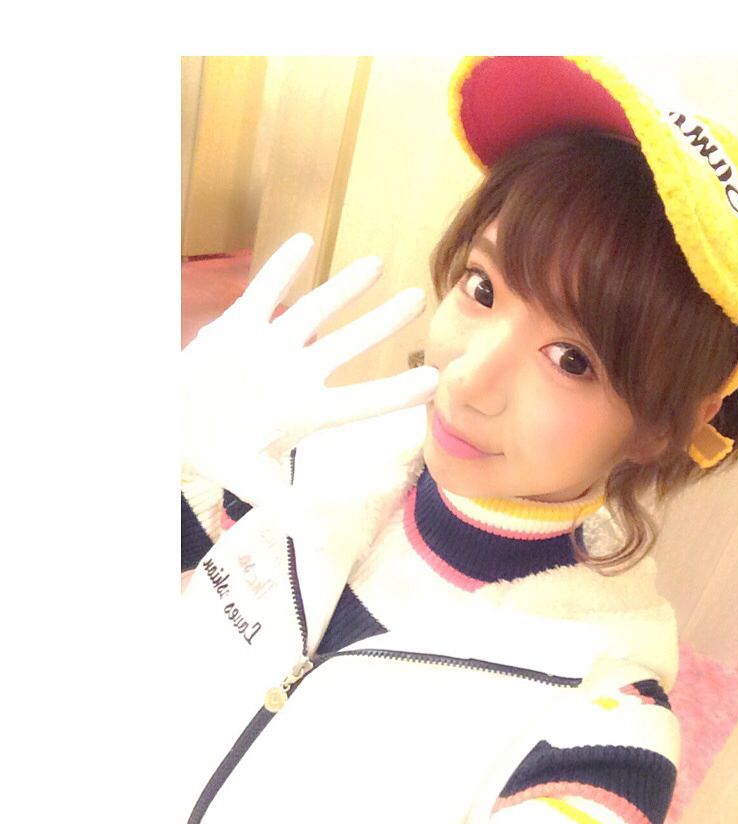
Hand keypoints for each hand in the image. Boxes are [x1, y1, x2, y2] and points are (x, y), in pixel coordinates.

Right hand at [181, 233, 438, 516]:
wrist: (172, 425)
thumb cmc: (217, 452)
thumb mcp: (250, 480)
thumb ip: (280, 502)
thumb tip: (308, 537)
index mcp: (307, 410)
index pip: (361, 400)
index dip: (396, 392)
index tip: (433, 382)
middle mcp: (297, 374)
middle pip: (348, 344)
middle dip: (382, 323)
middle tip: (420, 300)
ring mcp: (272, 348)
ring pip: (315, 311)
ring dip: (343, 288)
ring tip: (377, 264)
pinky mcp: (240, 327)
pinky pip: (264, 292)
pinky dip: (281, 268)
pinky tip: (305, 242)